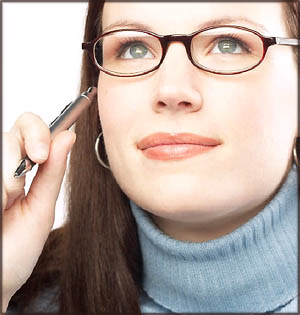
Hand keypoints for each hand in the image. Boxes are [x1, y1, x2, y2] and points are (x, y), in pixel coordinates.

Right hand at [2, 112, 75, 310]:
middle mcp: (2, 165)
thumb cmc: (16, 248)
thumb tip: (69, 136)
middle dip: (18, 160)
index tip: (41, 155)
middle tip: (17, 191)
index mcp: (23, 168)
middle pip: (12, 134)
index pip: (30, 127)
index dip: (37, 132)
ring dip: (5, 180)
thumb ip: (54, 172)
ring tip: (2, 207)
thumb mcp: (42, 207)